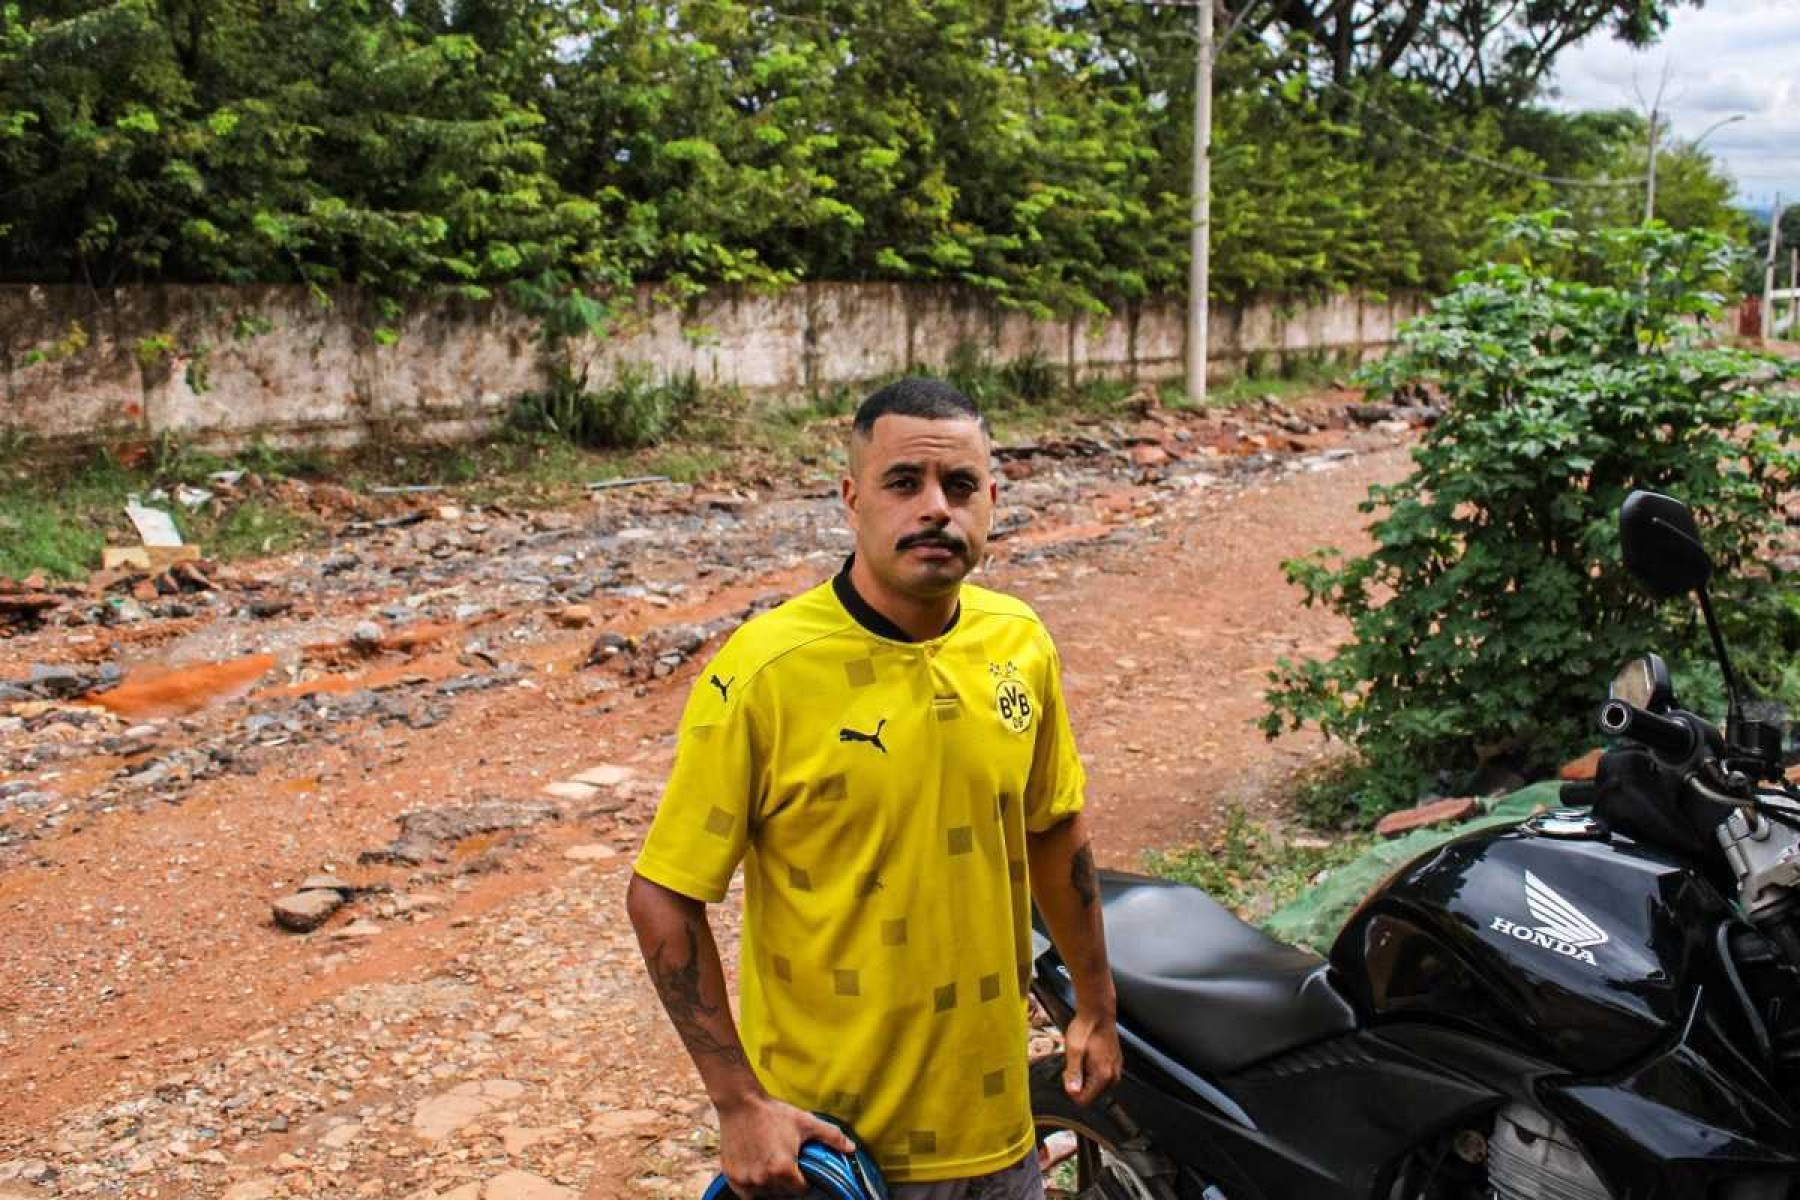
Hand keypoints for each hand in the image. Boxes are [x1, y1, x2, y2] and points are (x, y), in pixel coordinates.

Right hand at [717, 1093, 855, 1197]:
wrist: (740, 1102)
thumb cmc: (774, 1113)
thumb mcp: (806, 1122)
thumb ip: (832, 1137)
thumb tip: (852, 1149)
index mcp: (783, 1169)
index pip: (801, 1190)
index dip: (805, 1182)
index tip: (802, 1171)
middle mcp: (763, 1179)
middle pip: (782, 1194)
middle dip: (788, 1184)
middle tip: (787, 1166)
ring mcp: (746, 1180)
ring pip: (764, 1195)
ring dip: (771, 1187)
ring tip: (772, 1168)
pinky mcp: (732, 1177)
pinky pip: (746, 1194)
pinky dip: (753, 1189)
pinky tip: (758, 1173)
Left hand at [1061, 1008, 1121, 1105]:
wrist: (1097, 1012)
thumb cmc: (1085, 1029)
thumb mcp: (1073, 1051)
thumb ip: (1073, 1073)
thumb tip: (1072, 1092)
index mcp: (1103, 1076)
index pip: (1084, 1100)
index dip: (1071, 1089)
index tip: (1068, 1073)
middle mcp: (1113, 1075)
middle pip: (1090, 1094)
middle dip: (1079, 1082)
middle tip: (1075, 1062)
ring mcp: (1116, 1069)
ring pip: (1095, 1085)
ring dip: (1085, 1075)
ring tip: (1082, 1057)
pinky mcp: (1115, 1063)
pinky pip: (1101, 1075)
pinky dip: (1092, 1069)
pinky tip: (1089, 1054)